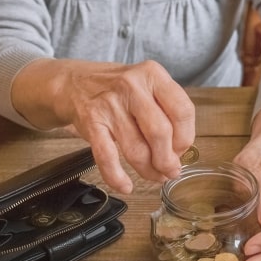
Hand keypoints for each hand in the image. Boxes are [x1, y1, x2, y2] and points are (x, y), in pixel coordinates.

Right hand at [11, 58, 194, 192]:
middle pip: (160, 133)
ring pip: (136, 149)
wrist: (74, 84)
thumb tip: (180, 154)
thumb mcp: (147, 87)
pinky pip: (107, 156)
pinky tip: (125, 185)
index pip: (182, 110)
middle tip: (169, 171)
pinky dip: (117, 177)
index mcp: (153, 75)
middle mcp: (132, 86)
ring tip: (153, 176)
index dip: (186, 138)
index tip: (181, 151)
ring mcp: (110, 104)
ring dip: (147, 170)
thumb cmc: (119, 91)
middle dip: (168, 160)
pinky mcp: (91, 122)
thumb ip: (167, 113)